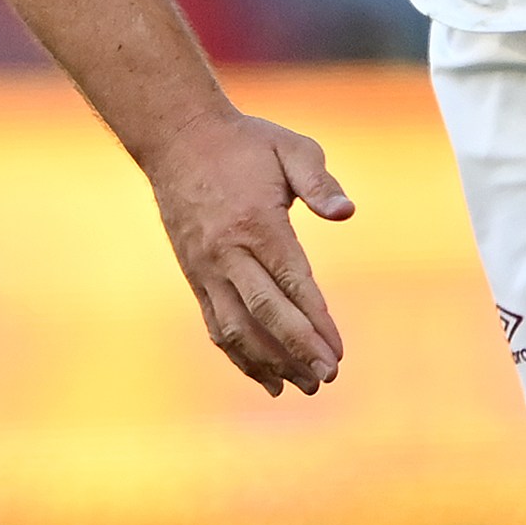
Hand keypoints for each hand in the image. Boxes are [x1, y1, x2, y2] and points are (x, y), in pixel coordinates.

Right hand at [144, 112, 354, 393]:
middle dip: (297, 351)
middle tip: (328, 377)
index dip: (316, 322)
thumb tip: (346, 212)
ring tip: (303, 386)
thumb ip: (320, 181)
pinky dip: (240, 356)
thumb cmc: (245, 144)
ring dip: (269, 363)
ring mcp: (206, 268)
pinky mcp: (194, 276)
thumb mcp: (291, 148)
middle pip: (265, 313)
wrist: (178, 138)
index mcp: (258, 223)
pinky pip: (216, 325)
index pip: (292, 283)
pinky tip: (266, 378)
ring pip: (236, 328)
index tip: (338, 351)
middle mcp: (228, 252)